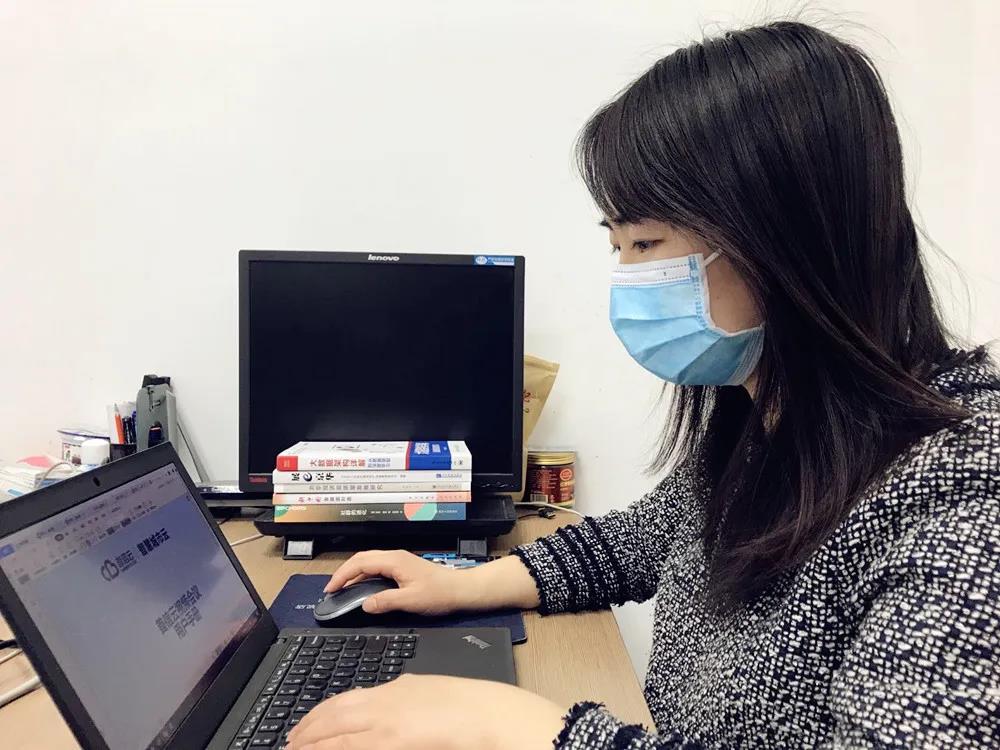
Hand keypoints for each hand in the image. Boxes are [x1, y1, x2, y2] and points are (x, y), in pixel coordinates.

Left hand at [286, 674, 565, 749]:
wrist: (490, 714)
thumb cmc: (469, 707)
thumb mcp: (428, 693)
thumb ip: (402, 697)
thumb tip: (385, 706)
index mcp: (393, 690)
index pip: (343, 702)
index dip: (317, 716)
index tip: (302, 728)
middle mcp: (384, 703)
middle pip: (332, 717)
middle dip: (305, 732)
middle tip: (288, 744)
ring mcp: (387, 724)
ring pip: (335, 735)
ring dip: (310, 745)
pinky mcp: (394, 743)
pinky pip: (352, 749)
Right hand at [323, 550, 539, 614]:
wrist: (461, 590)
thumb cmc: (440, 594)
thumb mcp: (410, 601)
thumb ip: (385, 602)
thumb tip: (364, 605)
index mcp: (394, 561)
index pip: (360, 563)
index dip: (342, 575)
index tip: (330, 589)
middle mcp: (395, 557)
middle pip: (361, 559)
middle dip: (344, 572)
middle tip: (332, 589)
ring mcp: (399, 561)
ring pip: (369, 562)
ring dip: (354, 573)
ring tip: (342, 589)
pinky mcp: (403, 567)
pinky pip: (377, 567)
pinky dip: (364, 575)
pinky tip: (362, 587)